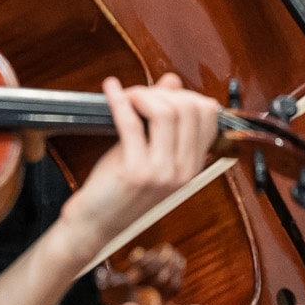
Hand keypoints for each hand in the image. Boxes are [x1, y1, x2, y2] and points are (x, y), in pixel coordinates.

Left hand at [56, 77, 223, 257]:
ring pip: (165, 112)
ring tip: (126, 97)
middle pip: (188, 108)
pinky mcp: (135, 172)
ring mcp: (161, 173)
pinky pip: (130, 122)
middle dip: (161, 92)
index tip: (161, 94)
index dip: (183, 95)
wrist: (96, 224)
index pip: (208, 114)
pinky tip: (110, 91)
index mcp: (192, 166)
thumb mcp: (149, 152)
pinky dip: (118, 99)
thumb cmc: (119, 187)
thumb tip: (173, 80)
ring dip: (142, 94)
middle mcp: (183, 171)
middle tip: (139, 96)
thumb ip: (164, 118)